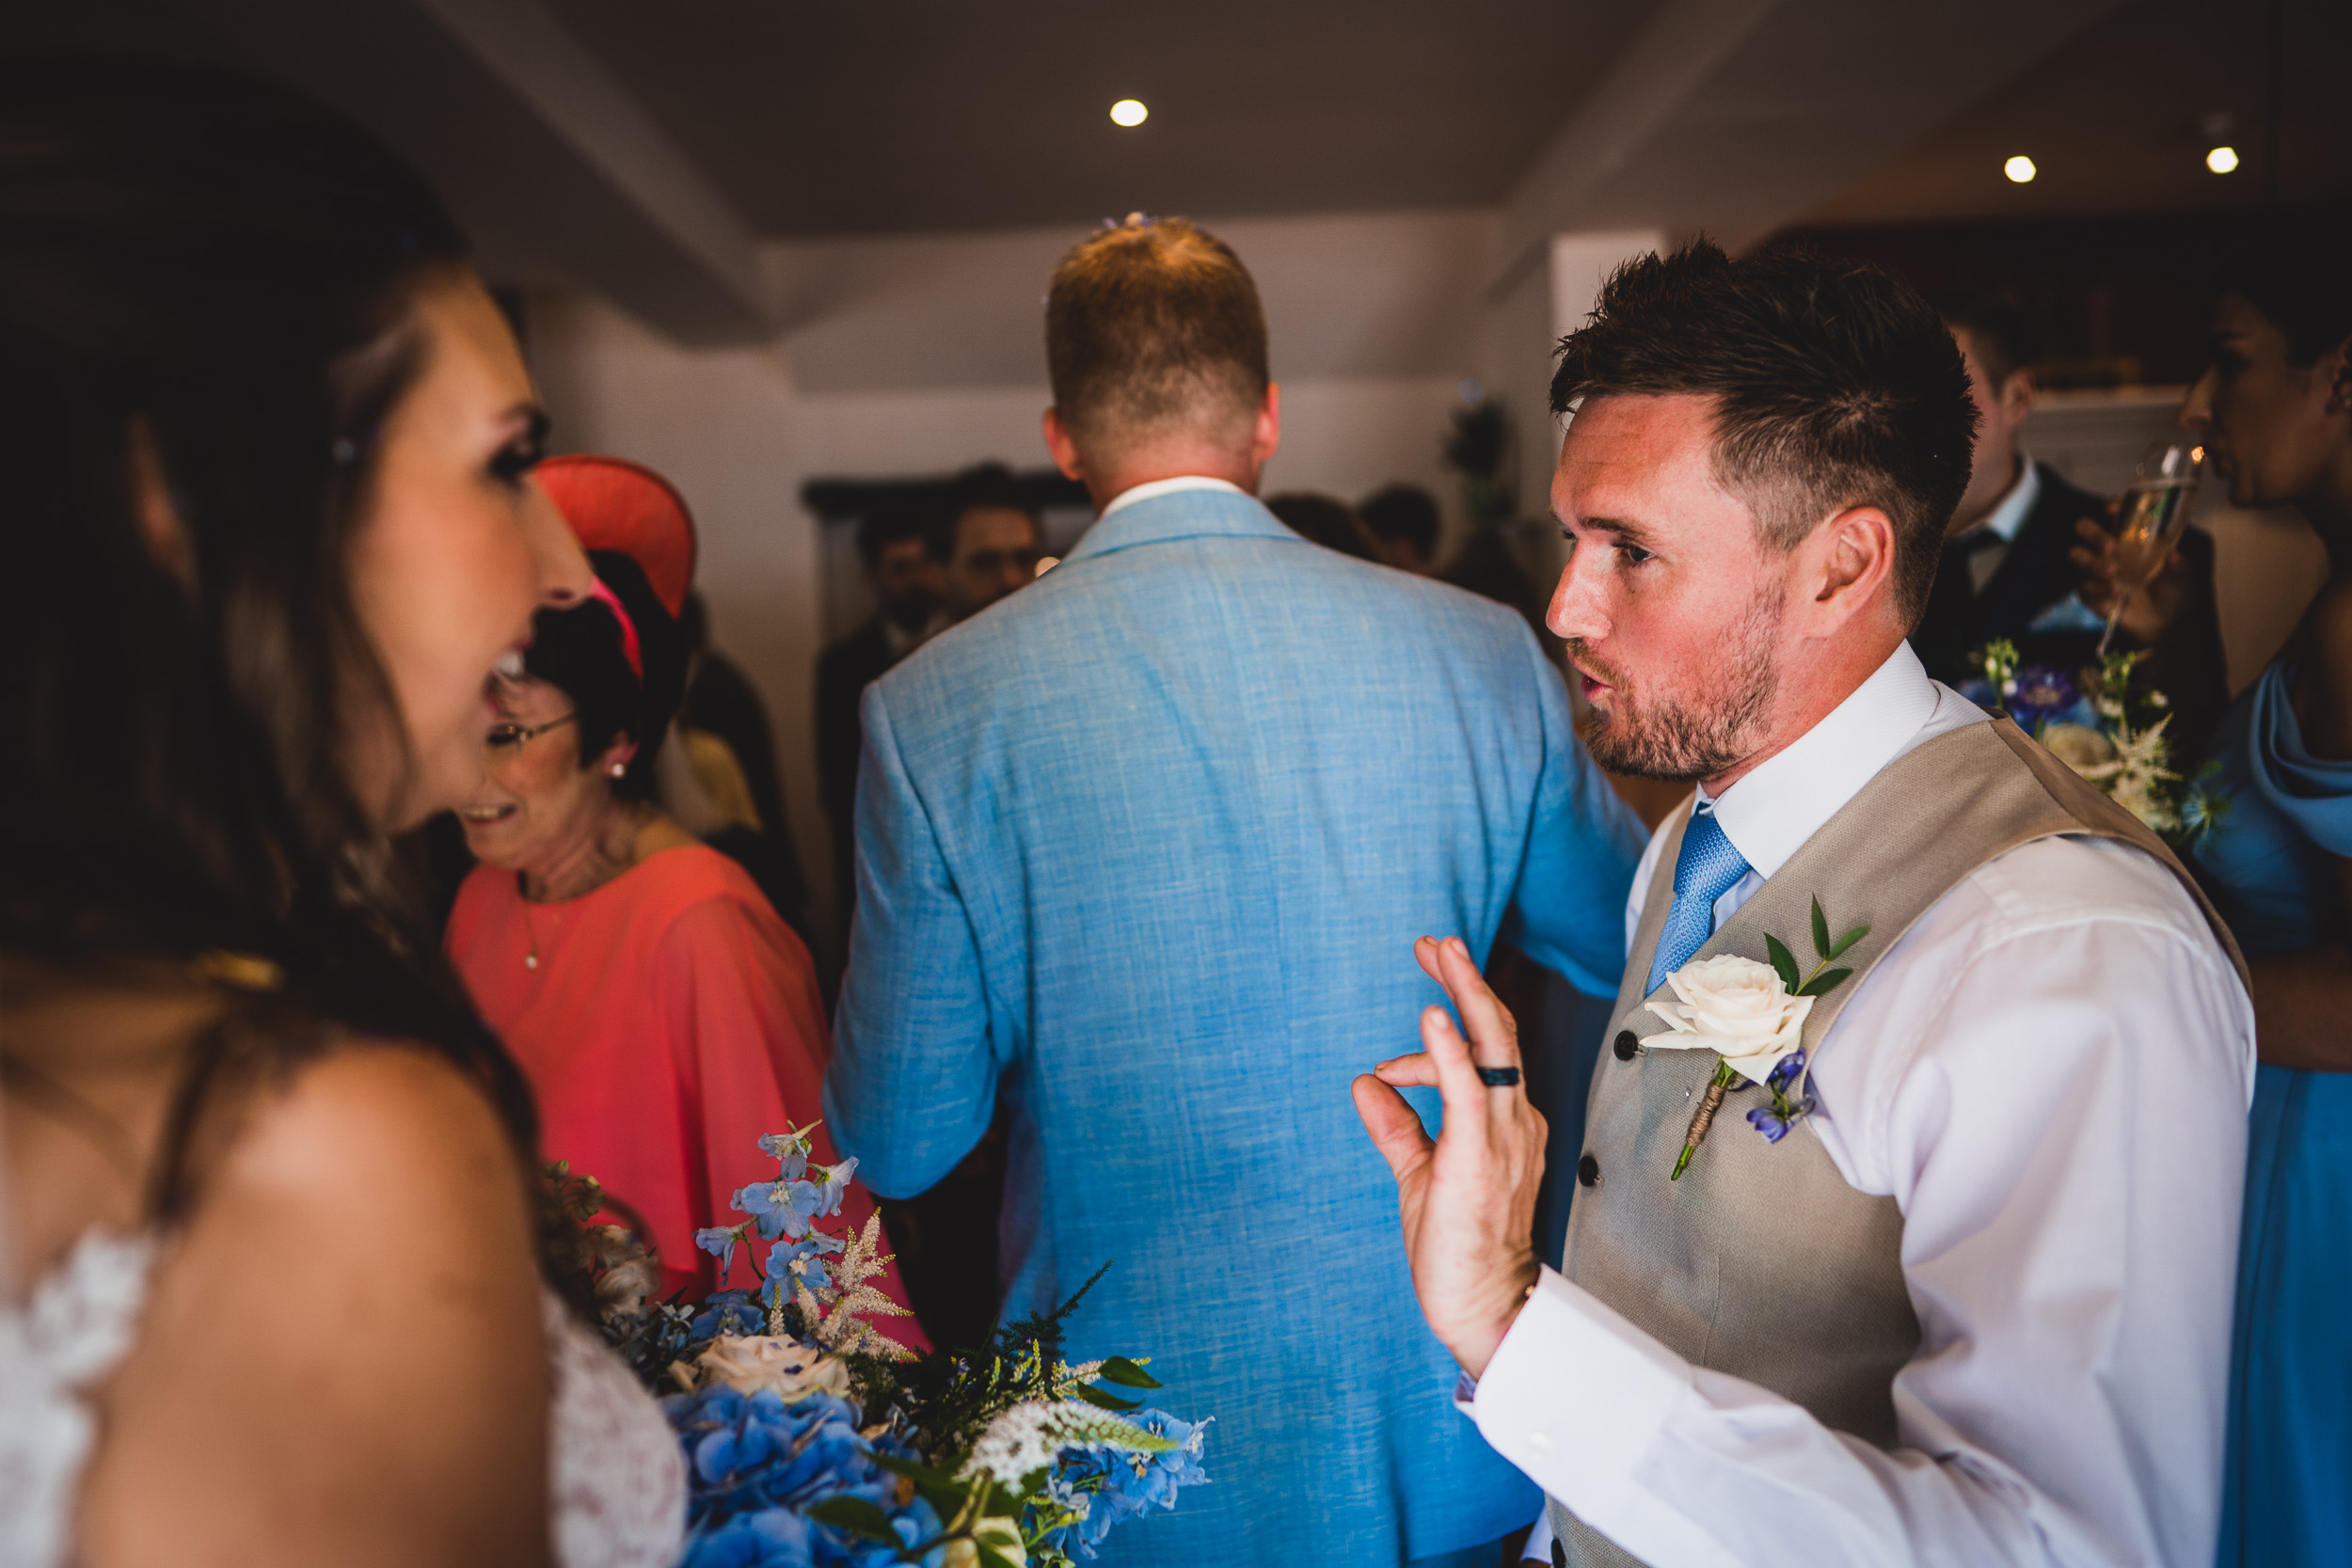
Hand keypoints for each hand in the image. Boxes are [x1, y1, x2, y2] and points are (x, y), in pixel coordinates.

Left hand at [1351, 935, 1546, 1377]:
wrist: (1486, 1306)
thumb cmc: (1459, 1246)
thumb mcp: (1421, 1174)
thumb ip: (1397, 1127)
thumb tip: (1364, 1083)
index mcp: (1503, 1123)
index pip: (1482, 1055)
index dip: (1440, 1033)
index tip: (1392, 1051)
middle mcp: (1513, 1120)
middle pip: (1498, 1032)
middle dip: (1466, 980)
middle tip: (1437, 941)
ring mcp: (1504, 1136)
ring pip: (1493, 1046)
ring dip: (1464, 993)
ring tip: (1438, 950)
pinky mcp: (1481, 1156)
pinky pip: (1470, 1090)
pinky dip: (1450, 1049)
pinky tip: (1431, 1014)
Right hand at [2072, 513, 2189, 648]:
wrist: (2165, 624)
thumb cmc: (2173, 592)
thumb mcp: (2183, 577)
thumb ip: (2180, 566)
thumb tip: (2174, 556)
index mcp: (2131, 537)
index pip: (2116, 514)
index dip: (2111, 507)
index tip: (2112, 509)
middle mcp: (2111, 550)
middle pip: (2085, 528)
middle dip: (2093, 533)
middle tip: (2110, 547)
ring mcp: (2098, 571)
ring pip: (2077, 555)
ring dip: (2093, 563)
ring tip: (2113, 574)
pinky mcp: (2091, 593)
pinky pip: (2083, 588)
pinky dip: (2097, 591)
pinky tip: (2114, 597)